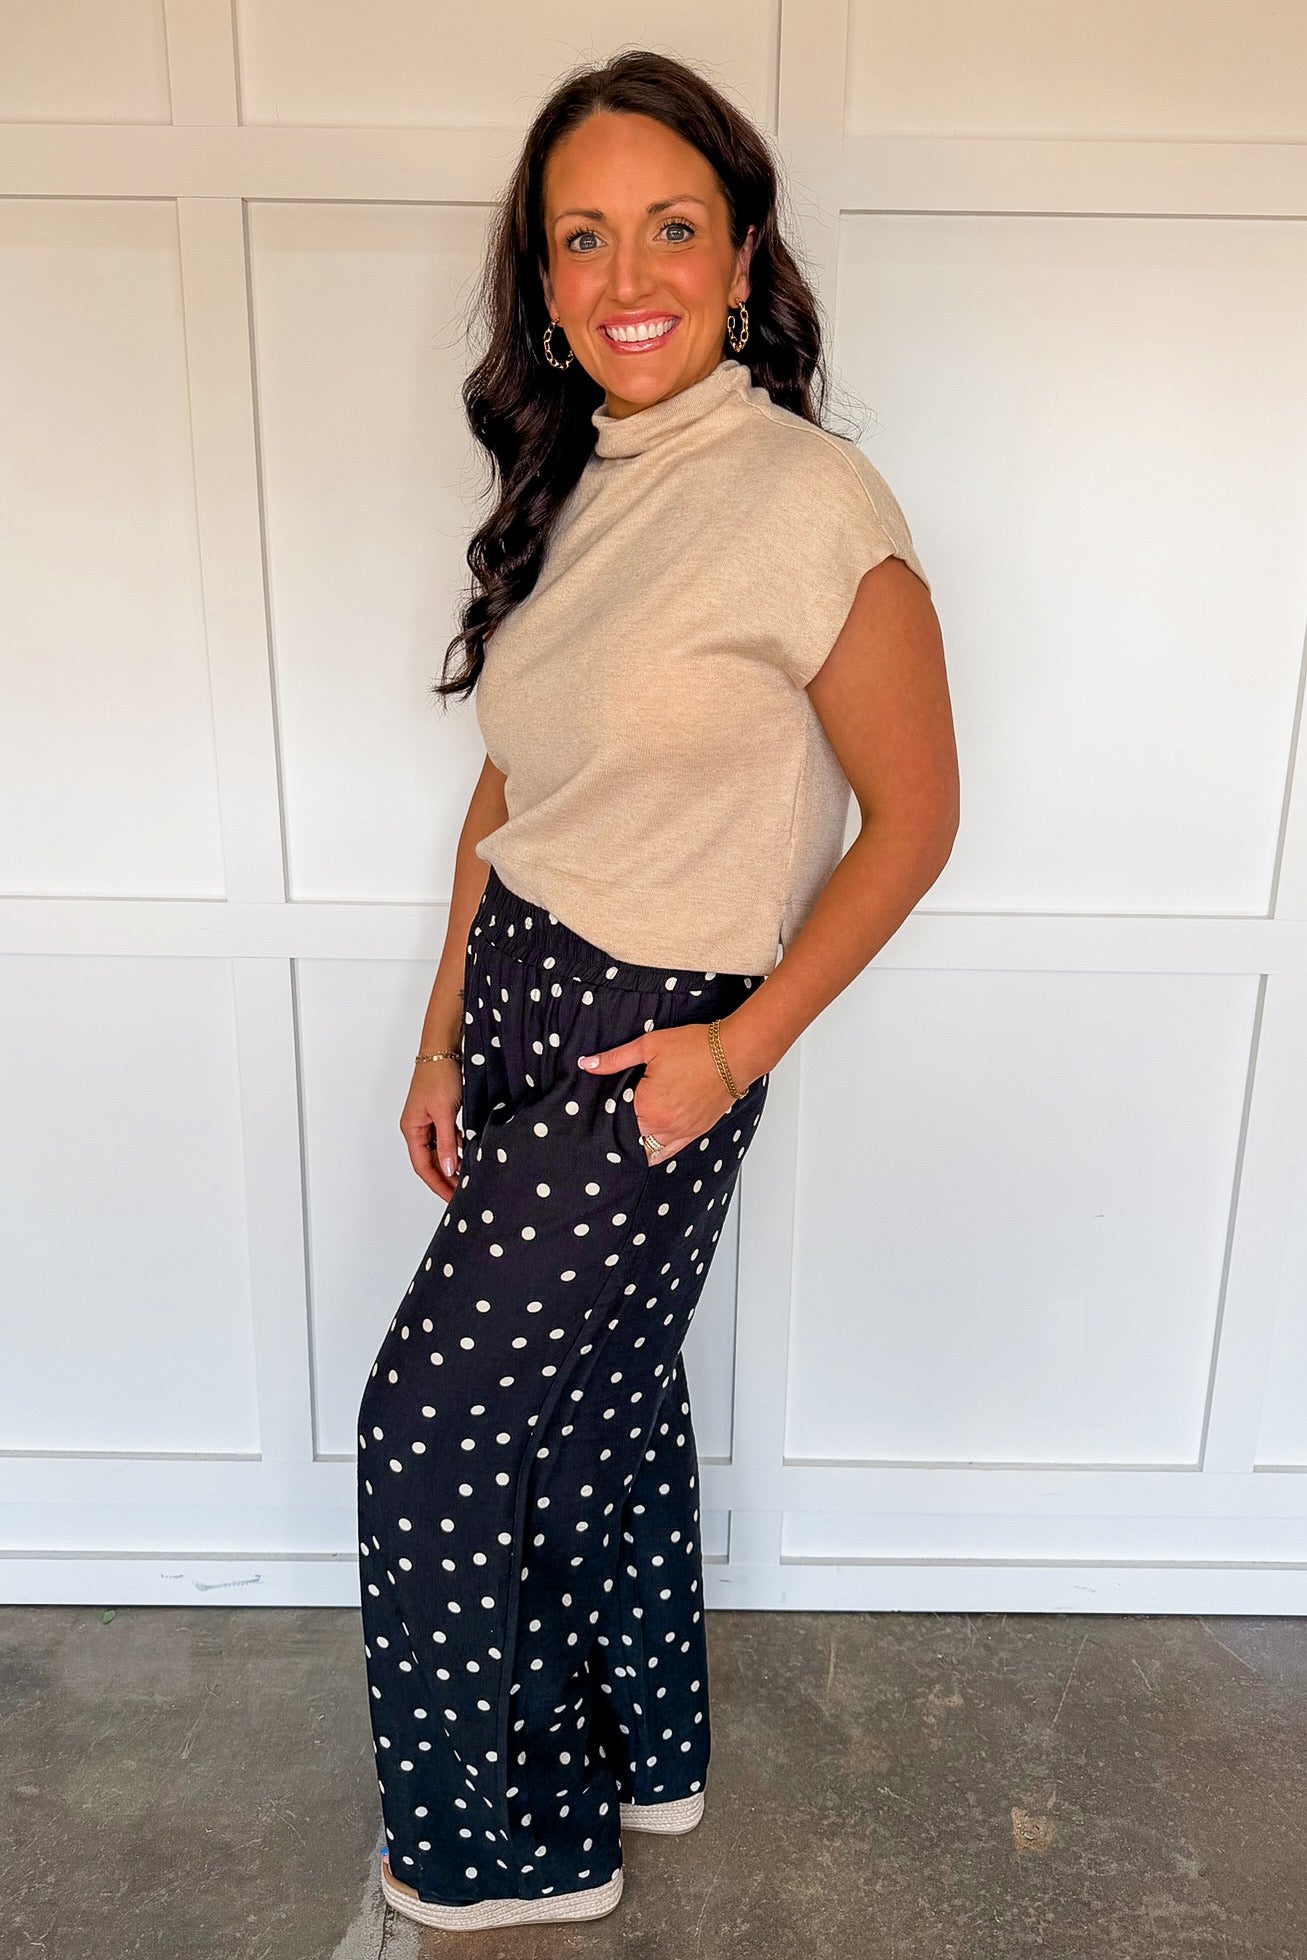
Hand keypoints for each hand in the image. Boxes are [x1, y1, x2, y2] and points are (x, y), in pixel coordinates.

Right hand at [400, 1059, 463, 1197]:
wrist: (442, 1048)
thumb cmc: (439, 1076)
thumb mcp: (445, 1112)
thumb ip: (447, 1142)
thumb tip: (449, 1169)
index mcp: (412, 1129)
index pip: (423, 1166)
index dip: (438, 1184)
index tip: (452, 1198)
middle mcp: (417, 1127)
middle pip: (430, 1161)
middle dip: (445, 1178)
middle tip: (463, 1192)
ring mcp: (427, 1120)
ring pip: (439, 1150)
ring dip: (452, 1163)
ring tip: (468, 1177)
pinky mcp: (439, 1113)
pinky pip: (446, 1137)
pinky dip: (456, 1148)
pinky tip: (469, 1154)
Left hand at [577, 1022, 737, 1162]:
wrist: (734, 1054)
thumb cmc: (696, 1048)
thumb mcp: (649, 1046)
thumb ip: (615, 1059)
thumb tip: (587, 1064)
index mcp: (648, 1107)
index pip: (615, 1121)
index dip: (606, 1116)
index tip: (599, 1112)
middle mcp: (664, 1126)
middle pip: (630, 1139)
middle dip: (619, 1132)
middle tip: (610, 1124)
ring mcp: (681, 1132)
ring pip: (649, 1151)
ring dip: (637, 1145)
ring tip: (625, 1137)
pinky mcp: (696, 1132)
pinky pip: (670, 1152)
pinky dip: (657, 1151)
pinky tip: (648, 1145)